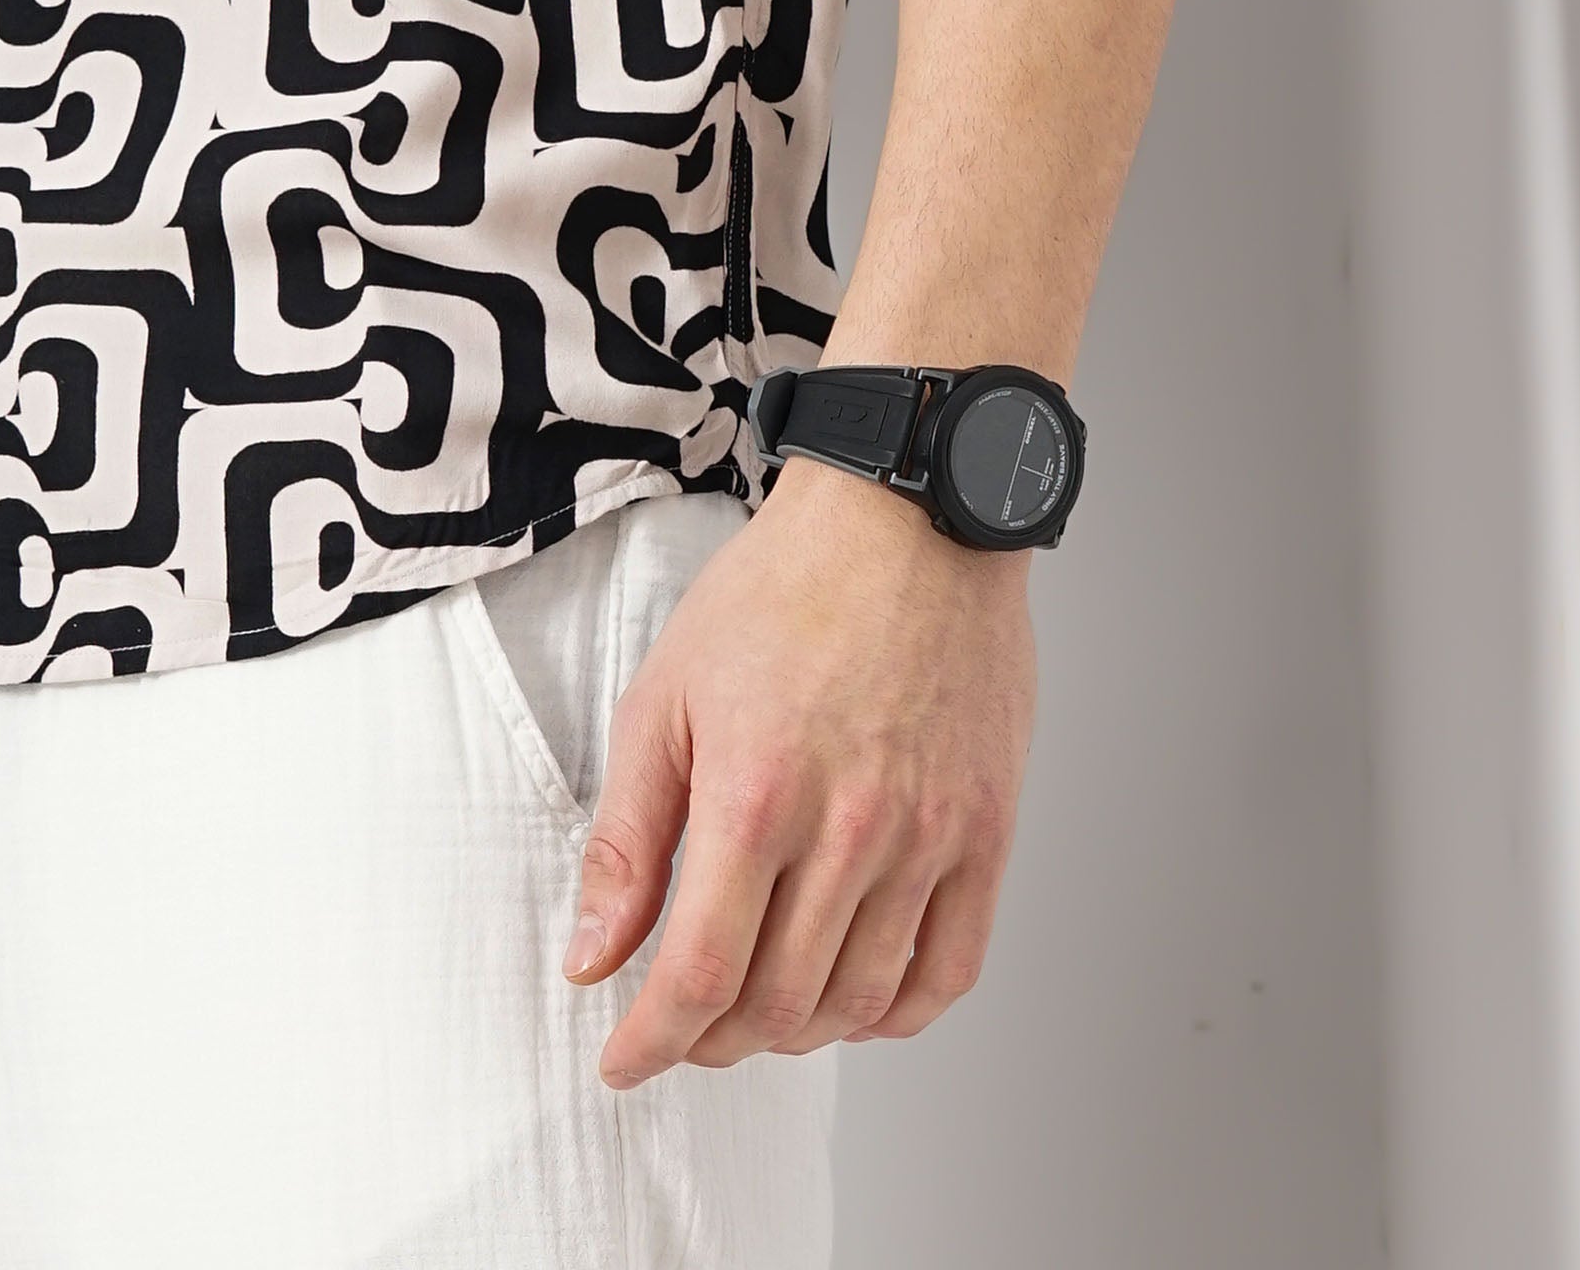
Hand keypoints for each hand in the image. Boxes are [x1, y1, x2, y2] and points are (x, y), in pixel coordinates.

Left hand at [569, 457, 1036, 1084]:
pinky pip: (948, 973)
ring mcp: (928, 834)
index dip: (652, 1043)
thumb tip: (592, 961)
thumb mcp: (666, 695)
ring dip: (796, 1031)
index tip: (623, 1062)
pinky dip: (894, 1014)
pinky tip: (853, 996)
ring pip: (857, 1002)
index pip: (699, 976)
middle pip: (776, 1002)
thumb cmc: (780, 592)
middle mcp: (848, 827)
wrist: (905, 517)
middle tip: (686, 1023)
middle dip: (714, 1039)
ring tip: (760, 1006)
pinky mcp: (986, 831)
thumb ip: (626, 839)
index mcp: (755, 792)